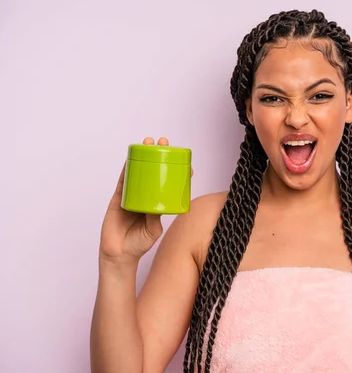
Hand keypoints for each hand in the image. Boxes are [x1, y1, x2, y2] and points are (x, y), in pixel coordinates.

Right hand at [99, 137, 193, 263]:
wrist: (120, 254)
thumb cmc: (139, 244)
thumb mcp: (153, 229)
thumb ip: (155, 217)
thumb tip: (159, 205)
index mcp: (156, 203)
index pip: (168, 184)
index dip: (175, 172)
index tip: (186, 163)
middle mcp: (145, 196)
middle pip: (153, 172)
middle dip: (158, 156)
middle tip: (164, 142)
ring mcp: (132, 196)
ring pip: (138, 172)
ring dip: (142, 156)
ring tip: (147, 142)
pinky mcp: (118, 199)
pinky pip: (123, 181)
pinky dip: (126, 169)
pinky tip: (130, 158)